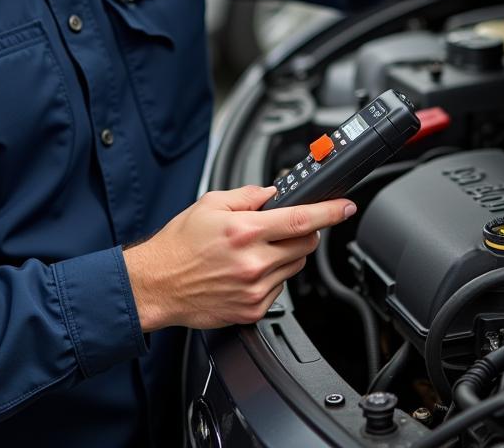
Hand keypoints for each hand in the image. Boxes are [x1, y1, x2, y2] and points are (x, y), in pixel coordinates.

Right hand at [122, 185, 355, 330]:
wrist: (158, 284)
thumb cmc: (179, 244)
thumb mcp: (210, 204)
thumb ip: (247, 195)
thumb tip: (274, 193)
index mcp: (243, 230)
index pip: (301, 219)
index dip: (329, 212)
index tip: (345, 206)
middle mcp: (253, 261)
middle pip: (305, 244)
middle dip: (304, 230)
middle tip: (285, 225)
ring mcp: (255, 289)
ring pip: (295, 266)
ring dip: (287, 253)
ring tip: (258, 249)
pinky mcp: (253, 309)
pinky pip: (280, 288)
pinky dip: (273, 275)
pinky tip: (249, 270)